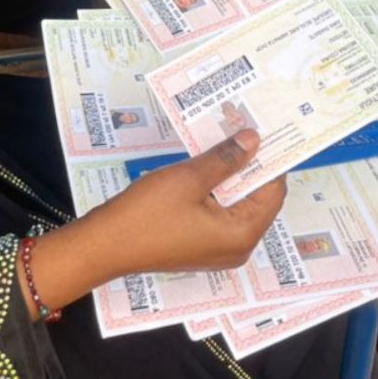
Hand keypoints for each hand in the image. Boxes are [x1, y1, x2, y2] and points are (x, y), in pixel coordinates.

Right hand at [88, 130, 286, 275]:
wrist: (104, 245)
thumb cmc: (148, 213)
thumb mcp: (189, 178)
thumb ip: (225, 158)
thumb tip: (254, 139)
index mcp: (241, 234)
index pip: (273, 192)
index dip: (269, 159)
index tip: (264, 129)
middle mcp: (237, 247)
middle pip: (256, 199)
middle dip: (249, 163)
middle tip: (242, 128)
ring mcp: (217, 250)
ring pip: (235, 204)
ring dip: (230, 174)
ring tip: (224, 140)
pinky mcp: (199, 246)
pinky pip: (218, 213)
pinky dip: (215, 189)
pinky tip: (205, 164)